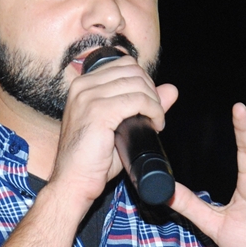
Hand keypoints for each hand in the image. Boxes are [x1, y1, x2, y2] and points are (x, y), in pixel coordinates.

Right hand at [48, 54, 177, 209]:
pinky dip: (153, 111)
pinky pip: (138, 100)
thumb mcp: (120, 125)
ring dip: (154, 102)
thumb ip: (144, 104)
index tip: (150, 104)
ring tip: (155, 122)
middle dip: (151, 91)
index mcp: (83, 85)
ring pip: (138, 84)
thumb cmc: (93, 159)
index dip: (144, 82)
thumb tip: (171, 89)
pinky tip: (155, 125)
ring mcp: (89, 97)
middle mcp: (83, 86)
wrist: (74, 181)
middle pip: (133, 71)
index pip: (125, 65)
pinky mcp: (98, 112)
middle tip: (155, 114)